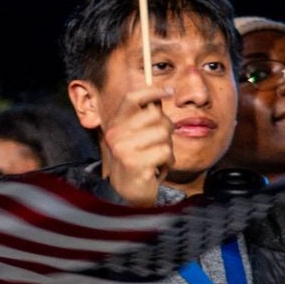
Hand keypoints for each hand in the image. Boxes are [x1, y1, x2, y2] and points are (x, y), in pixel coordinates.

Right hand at [100, 83, 175, 206]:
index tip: (168, 91)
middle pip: (156, 116)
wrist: (128, 193)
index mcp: (116, 125)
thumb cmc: (138, 162)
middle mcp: (115, 134)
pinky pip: (165, 152)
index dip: (152, 90)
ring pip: (163, 134)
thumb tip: (162, 94)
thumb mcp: (137, 137)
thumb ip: (146, 118)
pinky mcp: (134, 162)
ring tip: (156, 158)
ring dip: (167, 148)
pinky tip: (157, 168)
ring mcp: (123, 148)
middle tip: (158, 143)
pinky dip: (167, 162)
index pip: (132, 98)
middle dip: (166, 129)